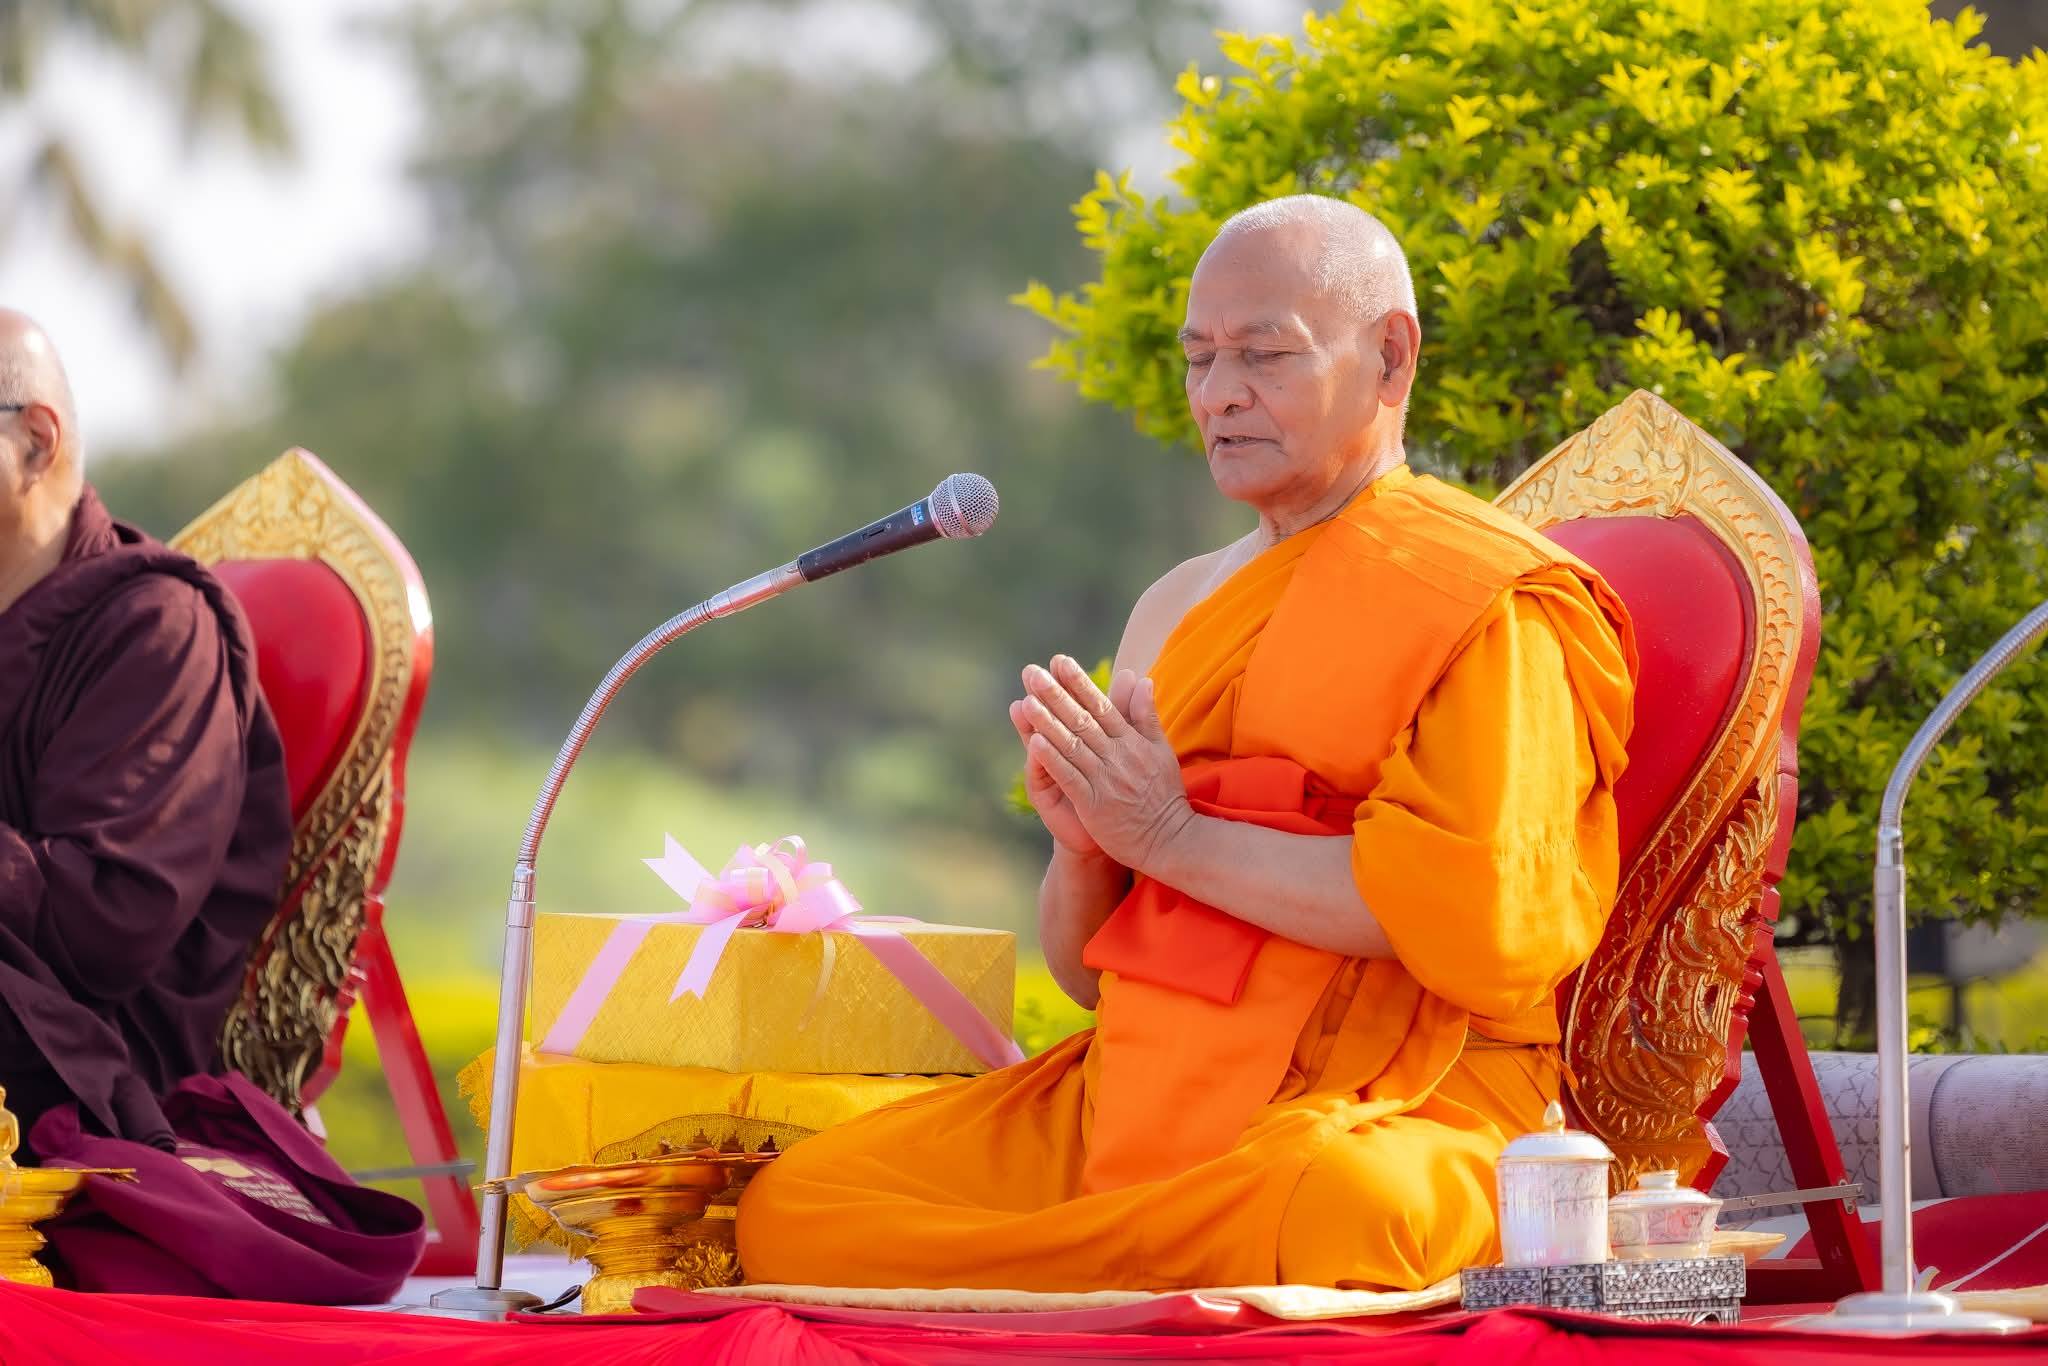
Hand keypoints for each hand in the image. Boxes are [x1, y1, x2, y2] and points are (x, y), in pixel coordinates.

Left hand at [1015, 655, 1191, 874]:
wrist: (1169, 840)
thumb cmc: (1163, 794)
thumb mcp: (1161, 751)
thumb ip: (1146, 716)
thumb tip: (1142, 679)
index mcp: (1132, 742)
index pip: (1101, 706)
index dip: (1079, 683)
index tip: (1060, 661)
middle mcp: (1117, 757)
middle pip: (1082, 720)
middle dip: (1056, 695)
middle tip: (1032, 672)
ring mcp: (1105, 780)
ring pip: (1072, 745)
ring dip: (1048, 722)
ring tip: (1027, 701)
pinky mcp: (1094, 804)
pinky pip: (1070, 777)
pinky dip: (1053, 759)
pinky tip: (1034, 742)